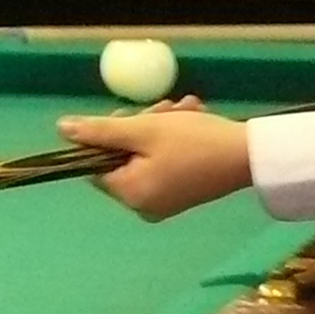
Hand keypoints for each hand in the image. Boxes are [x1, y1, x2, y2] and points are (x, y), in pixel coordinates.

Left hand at [56, 101, 254, 219]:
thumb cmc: (195, 141)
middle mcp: (144, 205)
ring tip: (184, 109)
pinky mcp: (182, 193)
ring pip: (144, 153)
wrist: (252, 155)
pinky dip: (171, 138)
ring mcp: (164, 201)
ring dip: (158, 126)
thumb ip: (99, 131)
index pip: (96, 163)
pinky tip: (190, 117)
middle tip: (164, 108)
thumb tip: (62, 130)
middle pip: (121, 156)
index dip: (108, 136)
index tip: (131, 115)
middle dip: (140, 126)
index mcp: (130, 195)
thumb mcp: (142, 129)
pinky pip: (163, 162)